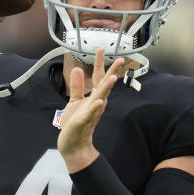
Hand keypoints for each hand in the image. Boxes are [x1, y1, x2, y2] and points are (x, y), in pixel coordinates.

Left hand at [58, 48, 124, 172]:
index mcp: (93, 97)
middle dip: (112, 72)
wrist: (73, 145)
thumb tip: (77, 69)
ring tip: (112, 77)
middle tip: (120, 59)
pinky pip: (90, 114)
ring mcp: (90, 113)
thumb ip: (77, 86)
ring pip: (101, 98)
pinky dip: (95, 107)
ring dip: (107, 88)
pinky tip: (98, 101)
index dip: (99, 63)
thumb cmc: (75, 123)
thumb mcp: (74, 101)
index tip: (100, 49)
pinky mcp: (83, 122)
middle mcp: (95, 103)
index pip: (98, 78)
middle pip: (105, 85)